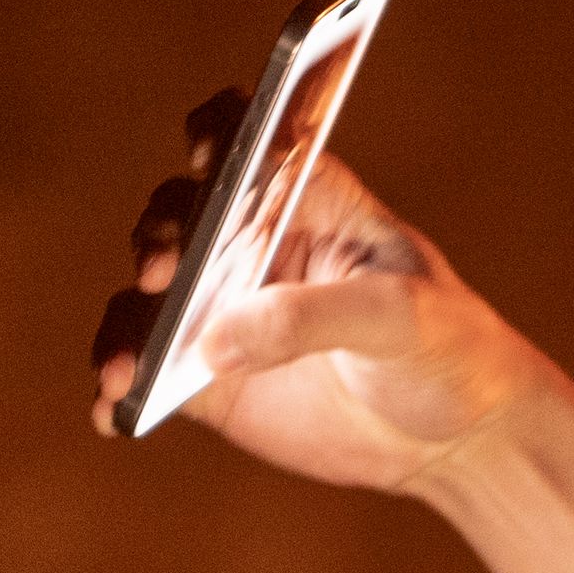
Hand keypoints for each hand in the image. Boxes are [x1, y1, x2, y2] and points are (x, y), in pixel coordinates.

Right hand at [89, 90, 547, 485]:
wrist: (460, 437)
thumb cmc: (448, 351)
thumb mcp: (400, 320)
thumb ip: (312, 316)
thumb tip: (216, 339)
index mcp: (307, 201)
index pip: (247, 142)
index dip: (219, 135)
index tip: (211, 161)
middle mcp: (251, 244)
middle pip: (179, 216)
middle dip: (162, 237)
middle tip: (164, 271)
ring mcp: (224, 308)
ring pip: (146, 299)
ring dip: (126, 324)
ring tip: (127, 366)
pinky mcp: (210, 374)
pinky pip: (147, 370)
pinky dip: (121, 384)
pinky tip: (112, 410)